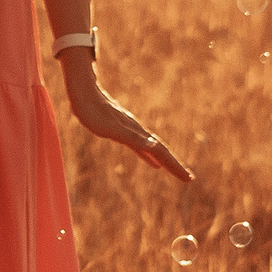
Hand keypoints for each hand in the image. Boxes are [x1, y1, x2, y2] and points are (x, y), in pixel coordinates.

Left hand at [68, 76, 194, 182]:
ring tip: (175, 171)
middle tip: (189, 179)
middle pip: (161, 151)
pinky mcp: (122, 130)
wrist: (82, 92)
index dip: (175, 165)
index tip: (189, 179)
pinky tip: (153, 163)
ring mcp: (131, 130)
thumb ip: (133, 138)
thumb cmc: (93, 112)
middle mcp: (138, 131)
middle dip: (175, 165)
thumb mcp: (111, 129)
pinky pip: (142, 147)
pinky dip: (149, 156)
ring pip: (153, 149)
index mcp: (137, 133)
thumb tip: (155, 146)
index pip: (161, 151)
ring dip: (165, 161)